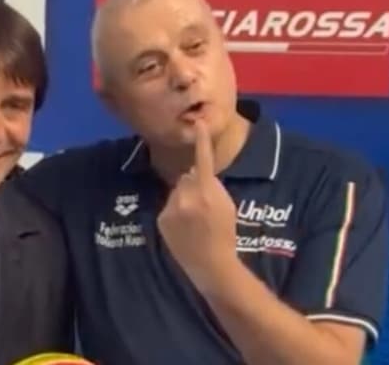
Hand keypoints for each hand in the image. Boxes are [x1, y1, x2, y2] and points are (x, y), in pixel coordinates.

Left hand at [157, 120, 237, 291]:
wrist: (211, 264)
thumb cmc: (225, 233)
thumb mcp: (227, 205)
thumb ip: (212, 186)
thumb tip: (194, 174)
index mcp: (208, 191)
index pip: (204, 161)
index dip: (202, 141)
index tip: (198, 124)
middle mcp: (187, 196)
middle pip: (186, 178)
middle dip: (193, 185)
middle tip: (204, 207)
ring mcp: (171, 208)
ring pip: (177, 192)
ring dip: (183, 199)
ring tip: (193, 221)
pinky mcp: (162, 218)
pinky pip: (169, 206)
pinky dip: (175, 212)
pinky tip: (183, 228)